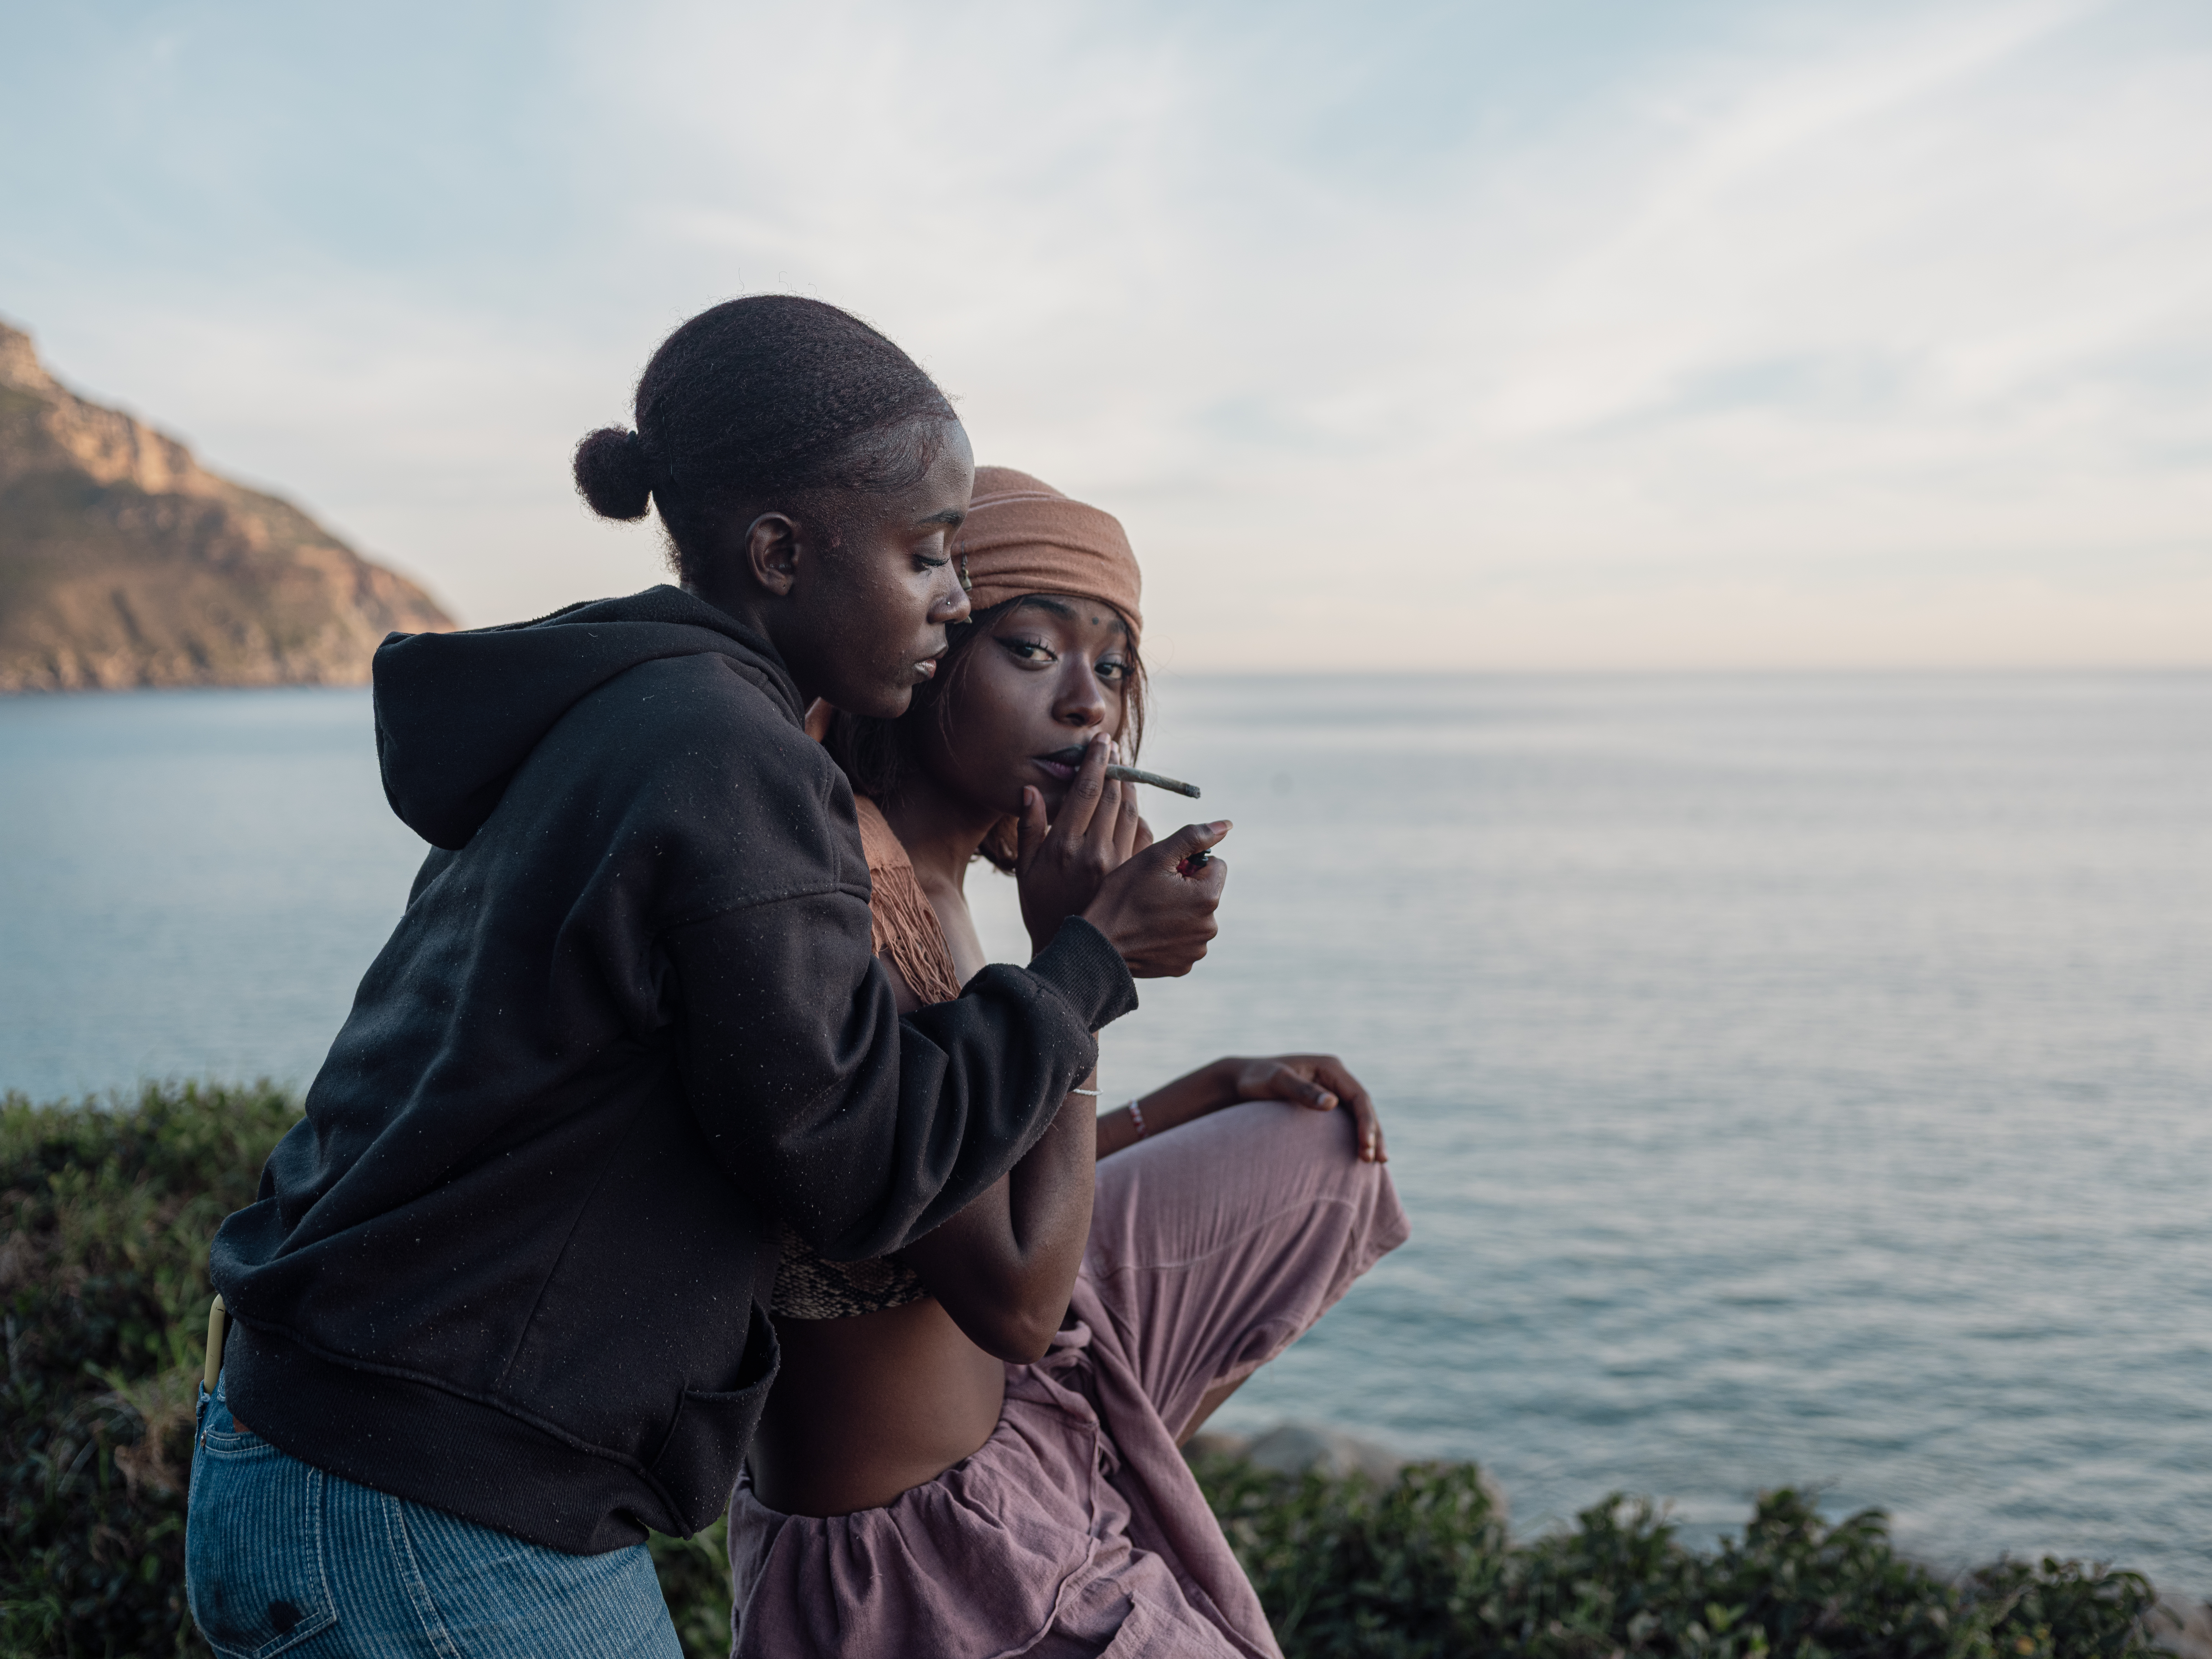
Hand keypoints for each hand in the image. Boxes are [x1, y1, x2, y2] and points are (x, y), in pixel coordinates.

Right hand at [1016, 734, 1151, 954]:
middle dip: (1116, 769)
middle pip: (1114, 798)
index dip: (1095, 762)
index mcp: (1065, 847)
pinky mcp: (1135, 877)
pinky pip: (1144, 837)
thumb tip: (1030, 788)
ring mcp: (1119, 866)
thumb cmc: (1041, 907)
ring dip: (1130, 790)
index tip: (1102, 741)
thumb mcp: (1026, 869)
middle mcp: (1095, 854)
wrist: (1072, 948)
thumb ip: (1028, 827)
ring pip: (1133, 814)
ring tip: (1123, 774)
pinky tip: (1131, 811)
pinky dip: (1139, 819)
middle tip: (1115, 750)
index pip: (1085, 792)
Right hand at [1079, 819, 1228, 977]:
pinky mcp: (1183, 966)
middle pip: (1204, 892)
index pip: (1215, 865)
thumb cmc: (1123, 897)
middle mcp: (1209, 927)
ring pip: (1194, 916)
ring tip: (1148, 913)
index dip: (1189, 863)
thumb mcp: (1155, 857)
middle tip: (1152, 893)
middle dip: (1185, 888)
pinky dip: (1170, 935)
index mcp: (1207, 897)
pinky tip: (1148, 932)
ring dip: (1178, 911)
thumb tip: (1226, 825)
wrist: (1099, 945)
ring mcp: (1197, 949)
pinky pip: (1184, 940)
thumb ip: (1193, 837)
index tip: (1164, 873)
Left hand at [1228, 1054, 1385, 1162]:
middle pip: (1364, 1106)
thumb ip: (1301, 1090)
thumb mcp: (1275, 1081)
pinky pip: (1347, 1120)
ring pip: (1359, 1114)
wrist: (1241, 1080)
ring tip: (1376, 1162)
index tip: (1365, 1147)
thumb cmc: (1256, 1079)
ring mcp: (1332, 1089)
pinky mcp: (1325, 1102)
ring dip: (1370, 1136)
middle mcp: (1335, 1077)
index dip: (1366, 1122)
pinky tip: (1361, 1154)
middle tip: (1376, 1160)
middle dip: (1373, 1133)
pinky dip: (1356, 1135)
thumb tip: (1331, 1103)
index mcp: (1330, 1067)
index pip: (1358, 1096)